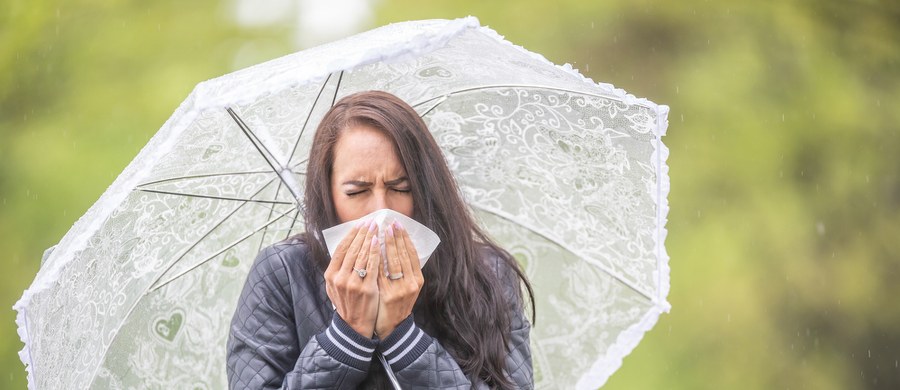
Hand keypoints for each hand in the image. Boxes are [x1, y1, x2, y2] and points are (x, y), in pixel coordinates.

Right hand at [323, 220, 381, 337]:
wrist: (354, 326)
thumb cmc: (347, 303)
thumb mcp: (335, 287)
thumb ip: (338, 269)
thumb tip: (344, 247)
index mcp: (330, 275)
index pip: (341, 249)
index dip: (351, 235)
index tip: (359, 224)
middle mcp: (339, 278)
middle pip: (352, 249)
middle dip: (362, 233)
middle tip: (371, 221)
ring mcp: (352, 283)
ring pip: (361, 255)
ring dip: (369, 238)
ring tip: (377, 227)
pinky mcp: (366, 288)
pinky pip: (371, 266)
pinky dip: (375, 252)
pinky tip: (379, 242)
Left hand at [375, 221, 424, 336]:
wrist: (393, 328)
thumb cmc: (397, 304)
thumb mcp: (407, 287)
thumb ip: (404, 270)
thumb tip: (396, 246)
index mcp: (418, 279)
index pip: (412, 254)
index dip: (405, 238)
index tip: (398, 224)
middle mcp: (411, 283)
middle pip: (403, 255)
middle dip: (395, 237)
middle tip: (389, 222)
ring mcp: (400, 290)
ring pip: (393, 262)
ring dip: (386, 245)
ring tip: (380, 231)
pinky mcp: (388, 295)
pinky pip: (381, 273)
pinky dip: (377, 260)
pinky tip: (371, 250)